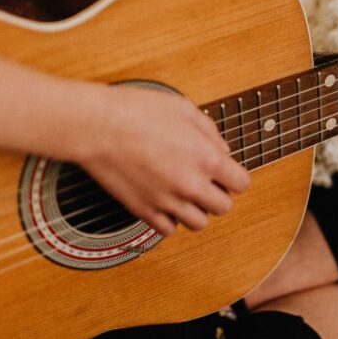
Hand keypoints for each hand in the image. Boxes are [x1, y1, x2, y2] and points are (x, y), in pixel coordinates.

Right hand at [74, 84, 250, 235]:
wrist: (96, 126)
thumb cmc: (136, 111)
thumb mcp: (183, 109)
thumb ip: (209, 132)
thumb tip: (223, 151)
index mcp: (206, 158)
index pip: (241, 184)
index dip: (235, 177)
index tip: (226, 173)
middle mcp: (190, 185)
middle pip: (224, 207)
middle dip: (218, 194)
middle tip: (205, 181)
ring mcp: (167, 202)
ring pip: (198, 223)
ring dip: (196, 209)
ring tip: (185, 193)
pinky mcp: (143, 211)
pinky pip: (168, 230)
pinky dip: (170, 219)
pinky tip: (165, 201)